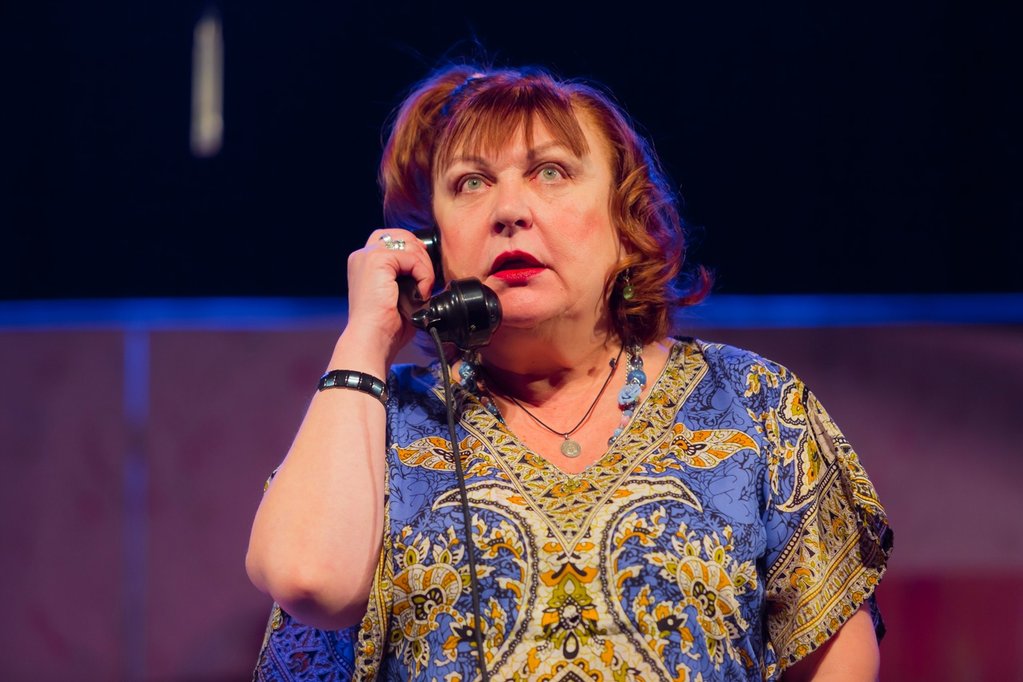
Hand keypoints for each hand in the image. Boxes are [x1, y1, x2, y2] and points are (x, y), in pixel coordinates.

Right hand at [341, 228, 436, 366]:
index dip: (413, 251)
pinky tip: (420, 292)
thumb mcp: (397, 294)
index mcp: (364, 263)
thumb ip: (407, 277)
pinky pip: (411, 257)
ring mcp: (368, 256)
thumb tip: (428, 270)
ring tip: (423, 289)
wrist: (372, 338)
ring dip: (424, 266)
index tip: (424, 271)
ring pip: (409, 245)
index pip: (393, 240)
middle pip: (401, 235)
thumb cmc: (385, 325)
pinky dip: (423, 274)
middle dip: (421, 253)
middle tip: (427, 279)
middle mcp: (362, 255)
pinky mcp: (376, 260)